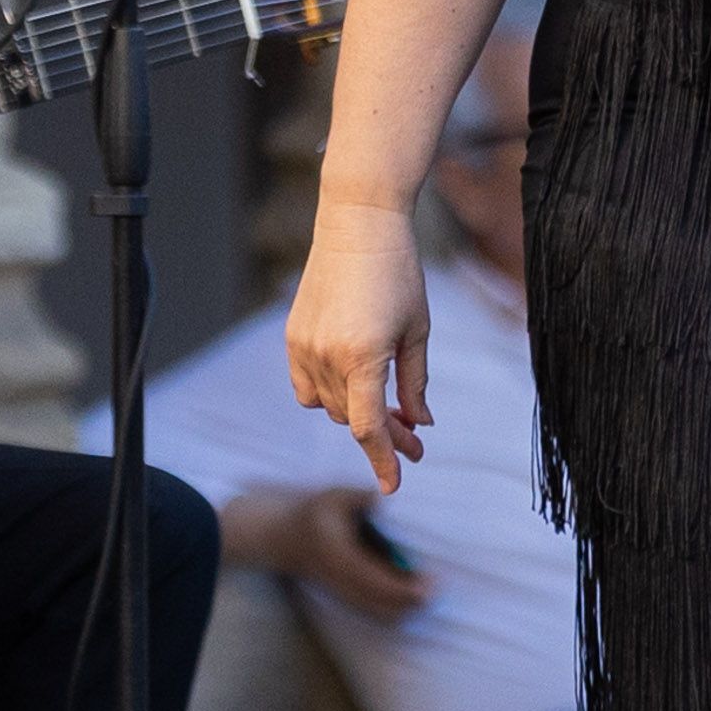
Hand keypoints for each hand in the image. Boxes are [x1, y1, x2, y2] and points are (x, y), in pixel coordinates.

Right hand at [227, 484, 435, 622]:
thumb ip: (360, 499)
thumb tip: (384, 499)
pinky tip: (408, 594)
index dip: (407, 590)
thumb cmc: (311, 514)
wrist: (280, 538)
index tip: (431, 585)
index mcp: (343, 561)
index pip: (380, 585)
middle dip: (411, 604)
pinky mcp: (343, 594)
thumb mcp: (334, 499)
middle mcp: (344, 583)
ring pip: (378, 613)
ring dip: (403, 608)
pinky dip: (392, 607)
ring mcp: (342, 592)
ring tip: (425, 592)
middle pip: (383, 607)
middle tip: (435, 591)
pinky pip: (371, 609)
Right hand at [287, 202, 431, 491]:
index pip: (369, 428)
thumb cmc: (398, 272)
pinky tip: (351, 385)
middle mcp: (326, 356)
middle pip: (352, 419)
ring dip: (357, 412)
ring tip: (389, 405)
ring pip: (328, 405)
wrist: (358, 223)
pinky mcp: (292, 335)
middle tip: (414, 437)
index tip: (394, 487)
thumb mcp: (417, 329)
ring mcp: (303, 346)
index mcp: (363, 356)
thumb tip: (419, 425)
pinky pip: (304, 386)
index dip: (383, 461)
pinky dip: (326, 394)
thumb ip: (415, 383)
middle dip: (384, 434)